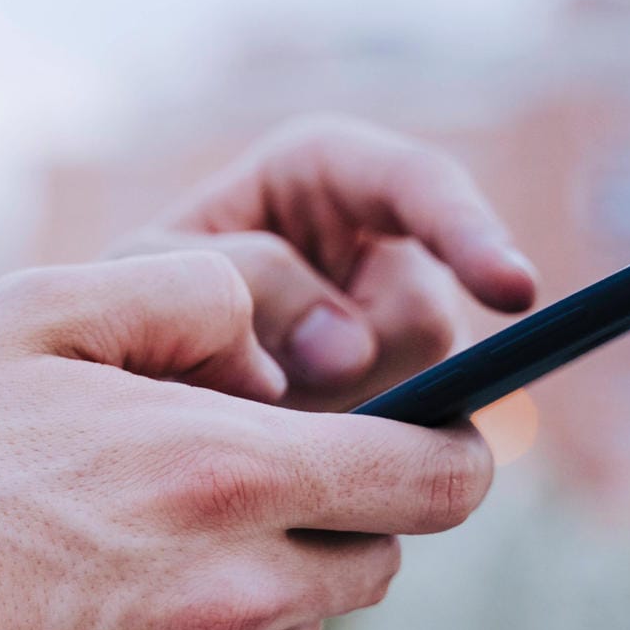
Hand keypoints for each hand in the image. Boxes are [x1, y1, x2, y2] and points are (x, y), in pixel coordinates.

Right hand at [0, 252, 494, 629]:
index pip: (436, 480)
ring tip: (121, 531)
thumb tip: (272, 322)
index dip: (446, 446)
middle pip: (373, 562)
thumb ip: (182, 290)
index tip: (416, 431)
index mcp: (217, 478)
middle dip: (329, 509)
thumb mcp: (23, 316)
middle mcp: (226, 603)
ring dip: (253, 574)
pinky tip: (73, 604)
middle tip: (218, 466)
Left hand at [112, 115, 538, 411]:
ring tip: (250, 406)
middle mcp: (377, 247)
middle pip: (424, 317)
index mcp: (325, 173)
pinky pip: (403, 446)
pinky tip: (291, 448)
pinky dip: (346, 457)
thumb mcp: (152, 268)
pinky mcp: (395, 403)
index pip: (419, 185)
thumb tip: (349, 351)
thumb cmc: (126, 292)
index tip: (514, 294)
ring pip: (423, 391)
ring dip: (339, 418)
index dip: (470, 234)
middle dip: (354, 365)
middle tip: (258, 385)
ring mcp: (392, 333)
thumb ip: (240, 282)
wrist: (115, 370)